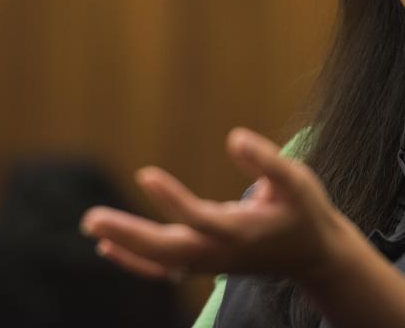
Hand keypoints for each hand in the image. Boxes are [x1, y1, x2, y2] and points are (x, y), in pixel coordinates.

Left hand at [80, 127, 356, 283]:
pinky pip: (163, 267)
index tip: (145, 175)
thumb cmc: (305, 212)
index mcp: (243, 231)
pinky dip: (134, 260)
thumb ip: (268, 161)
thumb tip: (235, 137)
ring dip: (125, 243)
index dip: (173, 200)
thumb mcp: (297, 181)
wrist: (313, 255)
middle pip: (169, 249)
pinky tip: (106, 248)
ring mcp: (211, 262)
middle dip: (129, 234)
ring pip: (161, 260)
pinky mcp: (205, 263)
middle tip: (91, 218)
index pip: (200, 219)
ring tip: (92, 224)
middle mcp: (221, 252)